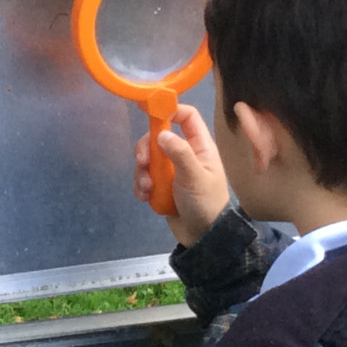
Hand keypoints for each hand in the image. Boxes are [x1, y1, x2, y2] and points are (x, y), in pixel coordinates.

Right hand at [133, 103, 229, 247]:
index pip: (186, 116)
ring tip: (147, 188)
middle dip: (146, 148)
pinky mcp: (161, 187)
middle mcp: (184, 155)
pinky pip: (144, 178)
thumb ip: (180, 153)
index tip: (148, 110)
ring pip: (148, 159)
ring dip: (142, 172)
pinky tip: (145, 197)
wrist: (203, 237)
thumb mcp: (195, 177)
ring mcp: (171, 171)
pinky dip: (141, 186)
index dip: (169, 109)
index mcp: (199, 147)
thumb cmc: (206, 204)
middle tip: (142, 162)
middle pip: (158, 137)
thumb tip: (161, 134)